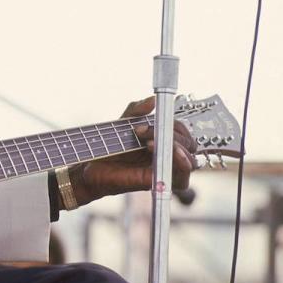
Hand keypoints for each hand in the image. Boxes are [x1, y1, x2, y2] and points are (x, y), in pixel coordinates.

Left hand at [69, 96, 196, 206]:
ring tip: (153, 143)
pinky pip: (181, 179)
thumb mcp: (123, 123)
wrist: (91, 166)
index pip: (182, 132)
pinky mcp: (158, 182)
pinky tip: (169, 155)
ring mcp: (164, 169)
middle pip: (190, 145)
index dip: (170, 124)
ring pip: (190, 161)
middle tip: (142, 133)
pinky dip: (181, 166)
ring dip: (178, 149)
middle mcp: (167, 155)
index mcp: (163, 140)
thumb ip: (137, 110)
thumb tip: (152, 99)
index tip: (145, 124)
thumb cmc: (109, 146)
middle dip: (171, 134)